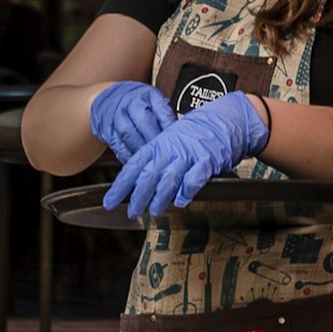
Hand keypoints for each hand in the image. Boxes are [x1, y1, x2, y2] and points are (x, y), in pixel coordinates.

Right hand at [89, 80, 176, 163]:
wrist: (109, 98)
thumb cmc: (138, 102)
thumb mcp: (153, 101)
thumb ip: (165, 115)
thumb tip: (181, 134)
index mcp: (146, 94)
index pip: (160, 107)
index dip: (168, 124)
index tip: (176, 138)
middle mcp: (129, 101)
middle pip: (143, 120)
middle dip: (155, 138)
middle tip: (165, 153)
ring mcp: (115, 114)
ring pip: (128, 133)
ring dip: (141, 148)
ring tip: (151, 160)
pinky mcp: (106, 129)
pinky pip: (117, 144)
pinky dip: (127, 154)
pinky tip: (136, 161)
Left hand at [104, 91, 268, 216]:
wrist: (223, 120)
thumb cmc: (195, 135)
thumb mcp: (169, 143)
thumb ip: (155, 162)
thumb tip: (139, 184)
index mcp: (157, 145)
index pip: (133, 167)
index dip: (120, 186)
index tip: (109, 202)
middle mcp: (170, 149)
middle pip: (148, 174)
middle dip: (138, 196)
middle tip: (133, 211)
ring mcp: (189, 154)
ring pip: (169, 178)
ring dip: (160, 197)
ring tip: (155, 211)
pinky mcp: (207, 159)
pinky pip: (195, 177)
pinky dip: (187, 190)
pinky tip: (182, 201)